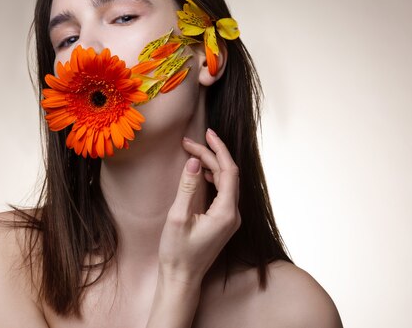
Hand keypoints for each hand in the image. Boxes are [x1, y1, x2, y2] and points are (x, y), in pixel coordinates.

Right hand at [157, 128, 240, 285]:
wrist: (182, 279)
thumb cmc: (177, 253)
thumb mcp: (177, 218)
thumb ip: (188, 188)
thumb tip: (195, 162)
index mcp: (226, 212)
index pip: (229, 171)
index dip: (218, 149)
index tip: (206, 133)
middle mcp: (233, 214)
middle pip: (229, 174)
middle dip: (211, 154)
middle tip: (189, 142)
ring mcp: (230, 218)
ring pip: (227, 182)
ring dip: (213, 165)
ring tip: (193, 152)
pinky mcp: (224, 221)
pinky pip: (224, 192)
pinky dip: (214, 177)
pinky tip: (202, 172)